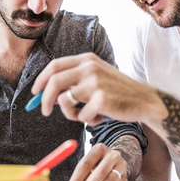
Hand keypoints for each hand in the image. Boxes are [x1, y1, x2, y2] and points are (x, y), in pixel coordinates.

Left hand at [31, 52, 165, 126]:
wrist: (145, 101)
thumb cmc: (118, 92)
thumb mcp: (97, 77)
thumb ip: (75, 80)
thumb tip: (46, 94)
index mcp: (87, 59)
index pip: (54, 65)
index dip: (41, 80)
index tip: (34, 93)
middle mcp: (90, 67)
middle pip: (54, 82)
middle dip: (44, 99)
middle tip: (44, 112)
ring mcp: (96, 82)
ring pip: (65, 101)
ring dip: (70, 114)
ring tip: (83, 116)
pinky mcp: (102, 99)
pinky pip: (81, 115)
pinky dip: (87, 121)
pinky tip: (100, 118)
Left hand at [65, 144, 126, 180]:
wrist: (113, 162)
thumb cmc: (95, 164)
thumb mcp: (87, 164)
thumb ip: (79, 176)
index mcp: (99, 149)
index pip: (86, 164)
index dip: (76, 179)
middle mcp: (113, 156)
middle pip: (100, 173)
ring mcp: (121, 167)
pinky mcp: (125, 178)